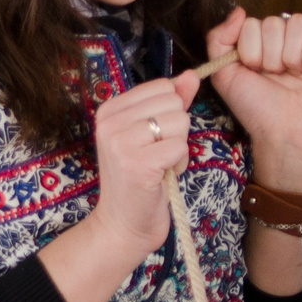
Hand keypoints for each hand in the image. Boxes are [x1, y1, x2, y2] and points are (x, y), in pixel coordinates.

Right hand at [86, 76, 198, 256]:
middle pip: (173, 103)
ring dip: (179, 148)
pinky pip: (180, 147)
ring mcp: (121, 142)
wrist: (123, 225)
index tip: (154, 138)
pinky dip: (179, 163)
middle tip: (157, 155)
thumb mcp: (152, 135)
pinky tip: (162, 176)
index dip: (170, 113)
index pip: (162, 86)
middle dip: (177, 131)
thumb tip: (191, 76)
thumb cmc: (141, 179)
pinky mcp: (137, 164)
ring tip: (159, 165)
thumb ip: (171, 103)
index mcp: (110, 109)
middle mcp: (110, 121)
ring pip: (180, 122)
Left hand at [203, 9, 301, 195]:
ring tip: (293, 76)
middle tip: (275, 77)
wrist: (285, 134)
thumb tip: (239, 10)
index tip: (254, 73)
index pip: (252, 23)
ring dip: (290, 57)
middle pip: (274, 23)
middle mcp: (285, 39)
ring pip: (298, 24)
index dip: (250, 51)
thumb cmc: (256, 108)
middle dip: (269, 57)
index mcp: (261, 42)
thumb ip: (219, 39)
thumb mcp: (225, 74)